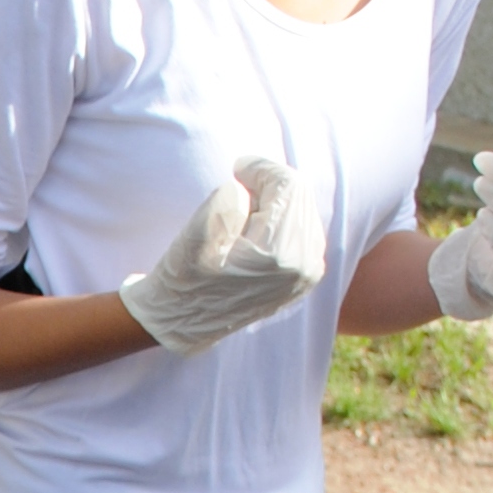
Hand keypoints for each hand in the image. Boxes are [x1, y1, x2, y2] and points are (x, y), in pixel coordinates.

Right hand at [120, 157, 324, 355]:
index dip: (261, 168)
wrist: (184, 325)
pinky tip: (254, 231)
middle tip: (236, 189)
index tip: (236, 168)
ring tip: (242, 216)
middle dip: (269, 185)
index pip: (288, 186)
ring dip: (274, 202)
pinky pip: (303, 228)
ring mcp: (308, 272)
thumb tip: (247, 188)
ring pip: (303, 209)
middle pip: (300, 195)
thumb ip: (224, 205)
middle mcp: (304, 265)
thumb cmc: (184, 281)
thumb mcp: (193, 240)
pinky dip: (281, 219)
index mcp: (279, 255)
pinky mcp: (306, 276)